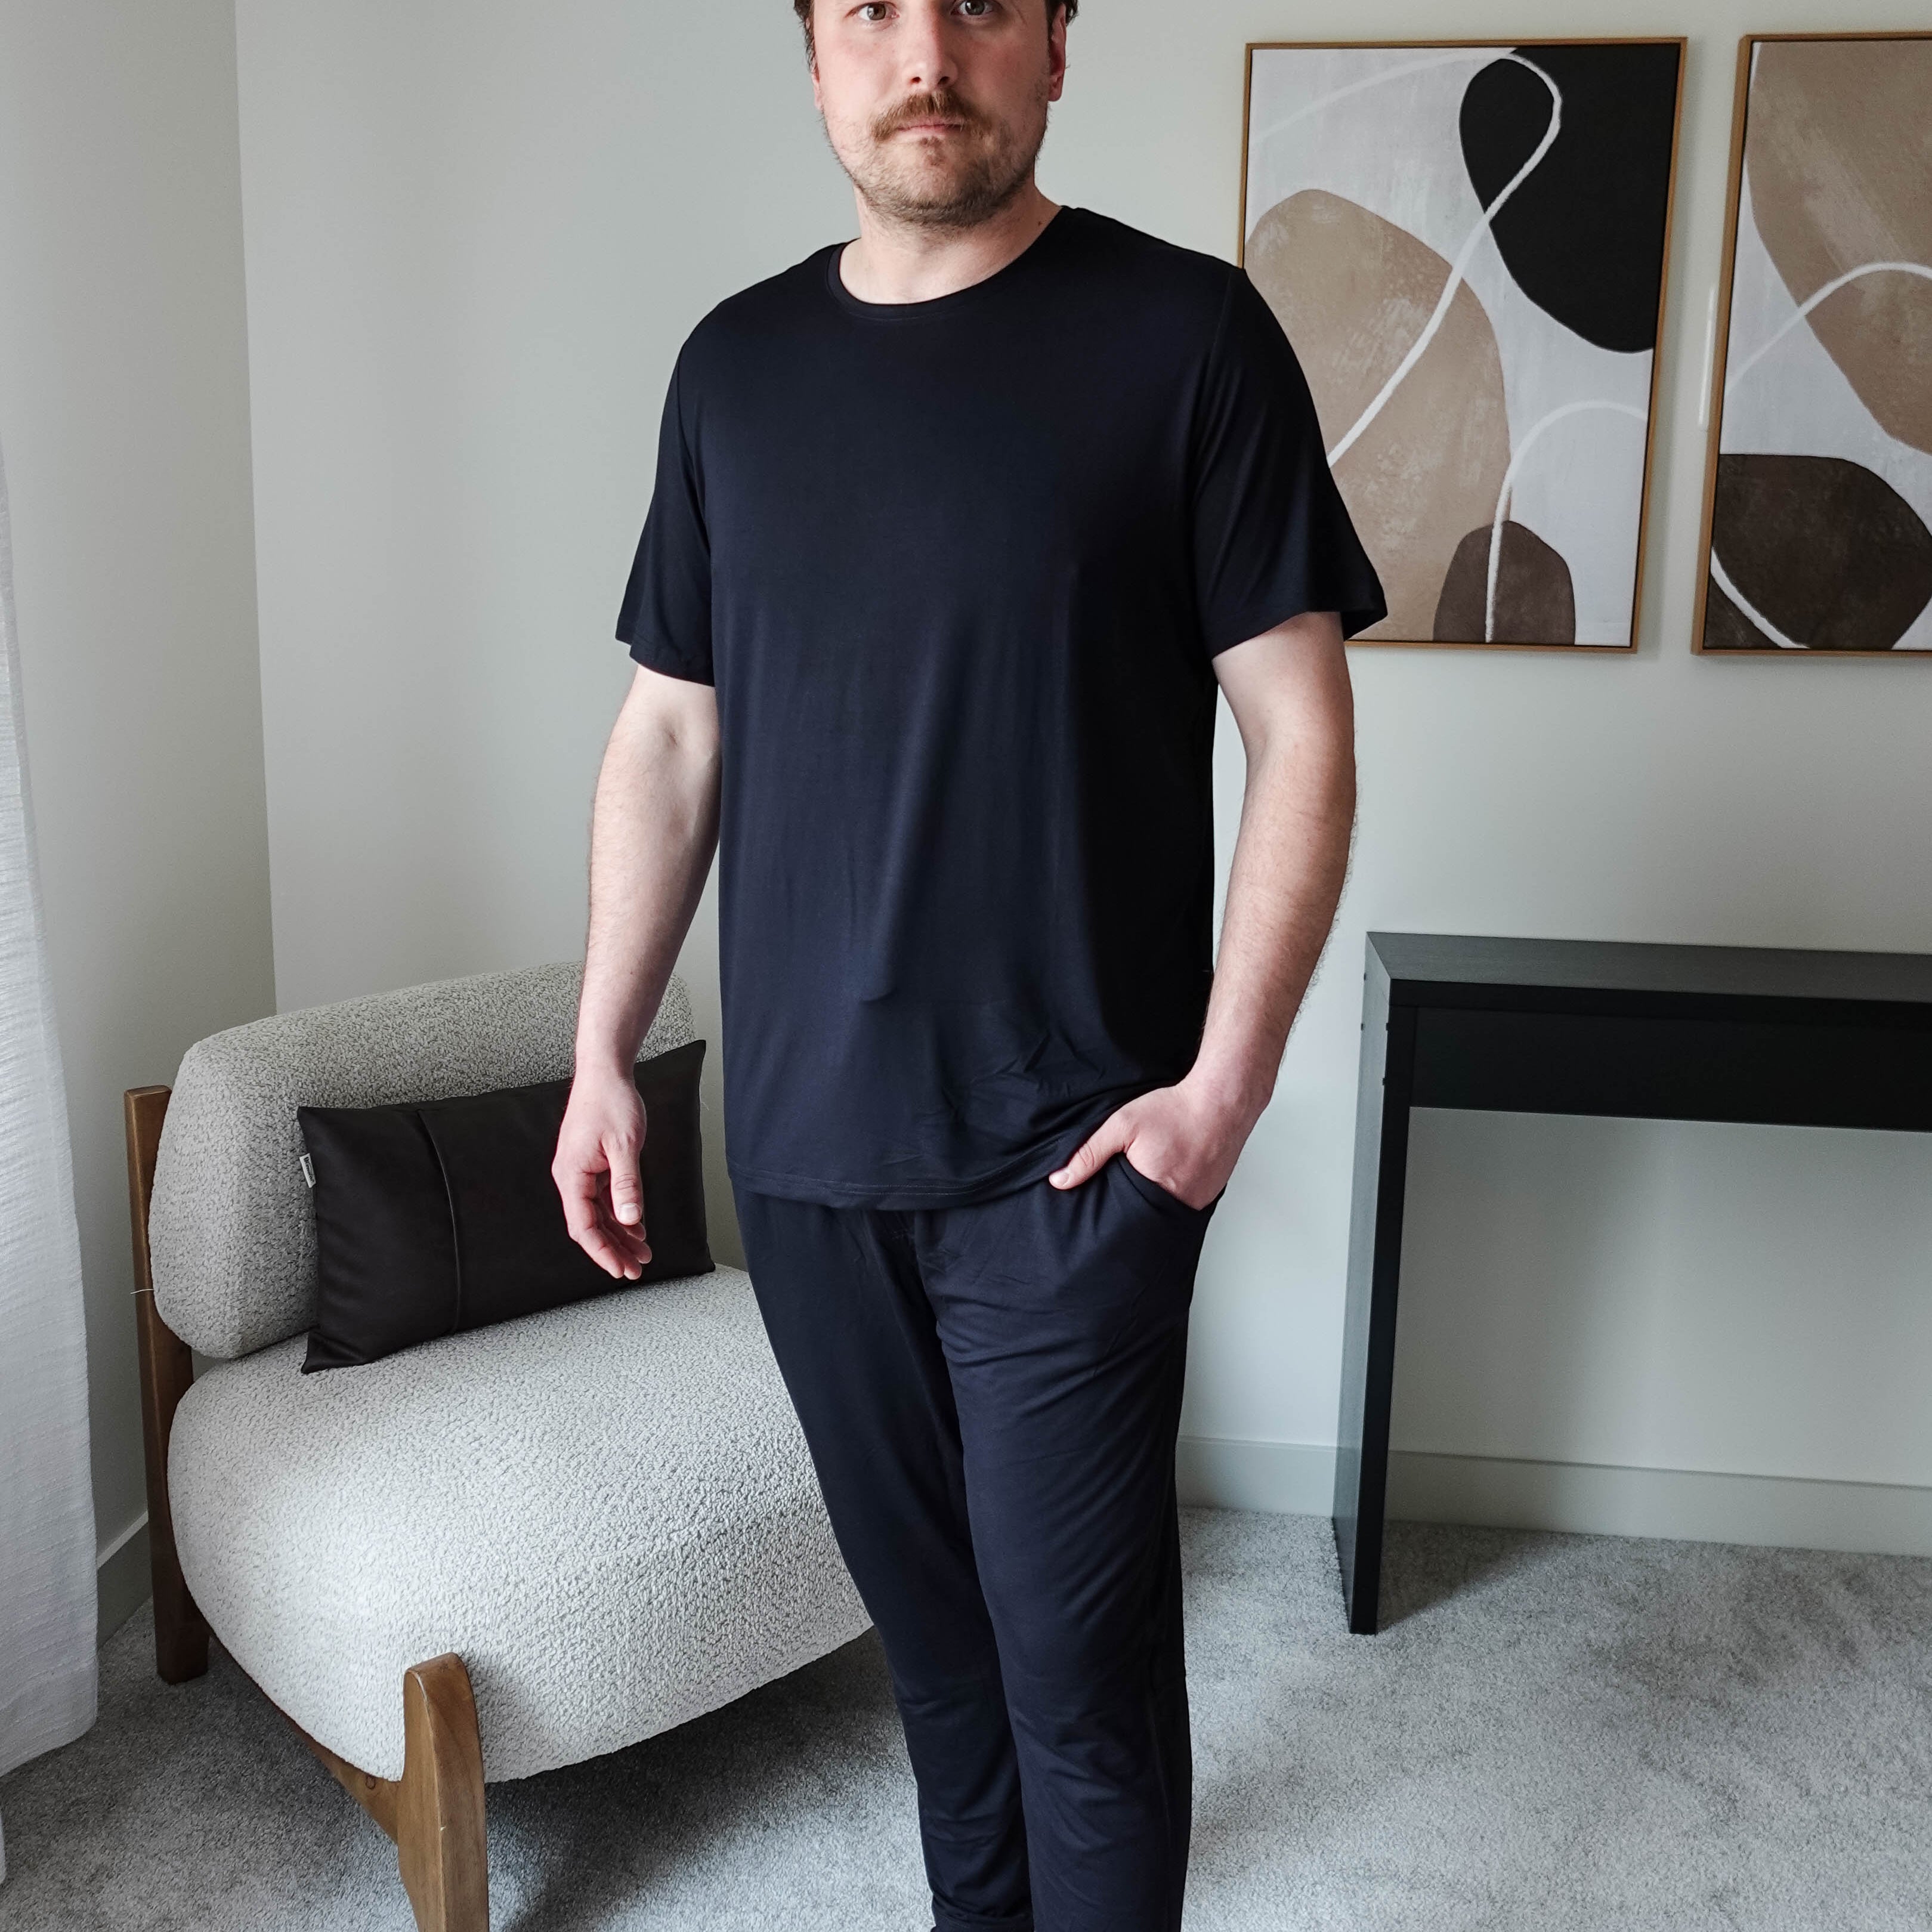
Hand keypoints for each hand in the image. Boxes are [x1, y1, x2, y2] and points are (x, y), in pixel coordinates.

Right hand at [553, 1066, 651, 1279]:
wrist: (605, 1072)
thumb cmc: (611, 1101)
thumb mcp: (625, 1145)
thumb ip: (627, 1184)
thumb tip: (630, 1219)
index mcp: (572, 1174)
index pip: (583, 1226)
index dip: (602, 1252)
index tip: (620, 1270)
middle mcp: (571, 1176)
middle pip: (590, 1225)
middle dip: (613, 1249)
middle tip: (635, 1270)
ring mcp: (580, 1170)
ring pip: (598, 1213)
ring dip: (619, 1234)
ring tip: (642, 1253)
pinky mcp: (591, 1164)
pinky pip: (603, 1197)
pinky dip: (619, 1213)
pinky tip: (636, 1226)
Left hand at [1047, 1075, 1257, 1210]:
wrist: (1222, 1099)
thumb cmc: (1174, 1110)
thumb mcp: (1122, 1124)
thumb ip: (1088, 1152)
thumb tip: (1059, 1180)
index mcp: (1155, 1192)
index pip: (1122, 1220)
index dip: (1110, 1217)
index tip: (1098, 1213)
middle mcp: (1180, 1204)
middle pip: (1144, 1221)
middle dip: (1130, 1213)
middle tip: (1120, 1198)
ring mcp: (1199, 1202)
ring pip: (1165, 1214)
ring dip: (1152, 1205)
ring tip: (1142, 1188)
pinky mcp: (1210, 1195)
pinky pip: (1184, 1204)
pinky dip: (1173, 1195)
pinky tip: (1167, 1179)